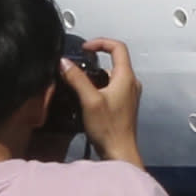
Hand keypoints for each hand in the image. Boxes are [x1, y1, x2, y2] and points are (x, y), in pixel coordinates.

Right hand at [68, 42, 143, 163]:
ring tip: (79, 82)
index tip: (85, 48)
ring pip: (112, 75)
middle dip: (96, 59)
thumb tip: (64, 63)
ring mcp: (129, 94)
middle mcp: (131, 83)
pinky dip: (99, 86)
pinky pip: (112, 87)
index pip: (118, 47)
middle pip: (115, 60)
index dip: (100, 42)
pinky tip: (86, 97)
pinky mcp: (124, 104)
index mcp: (126, 77)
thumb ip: (77, 79)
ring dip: (96, 74)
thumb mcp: (89, 100)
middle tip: (79, 64)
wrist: (120, 152)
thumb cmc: (109, 129)